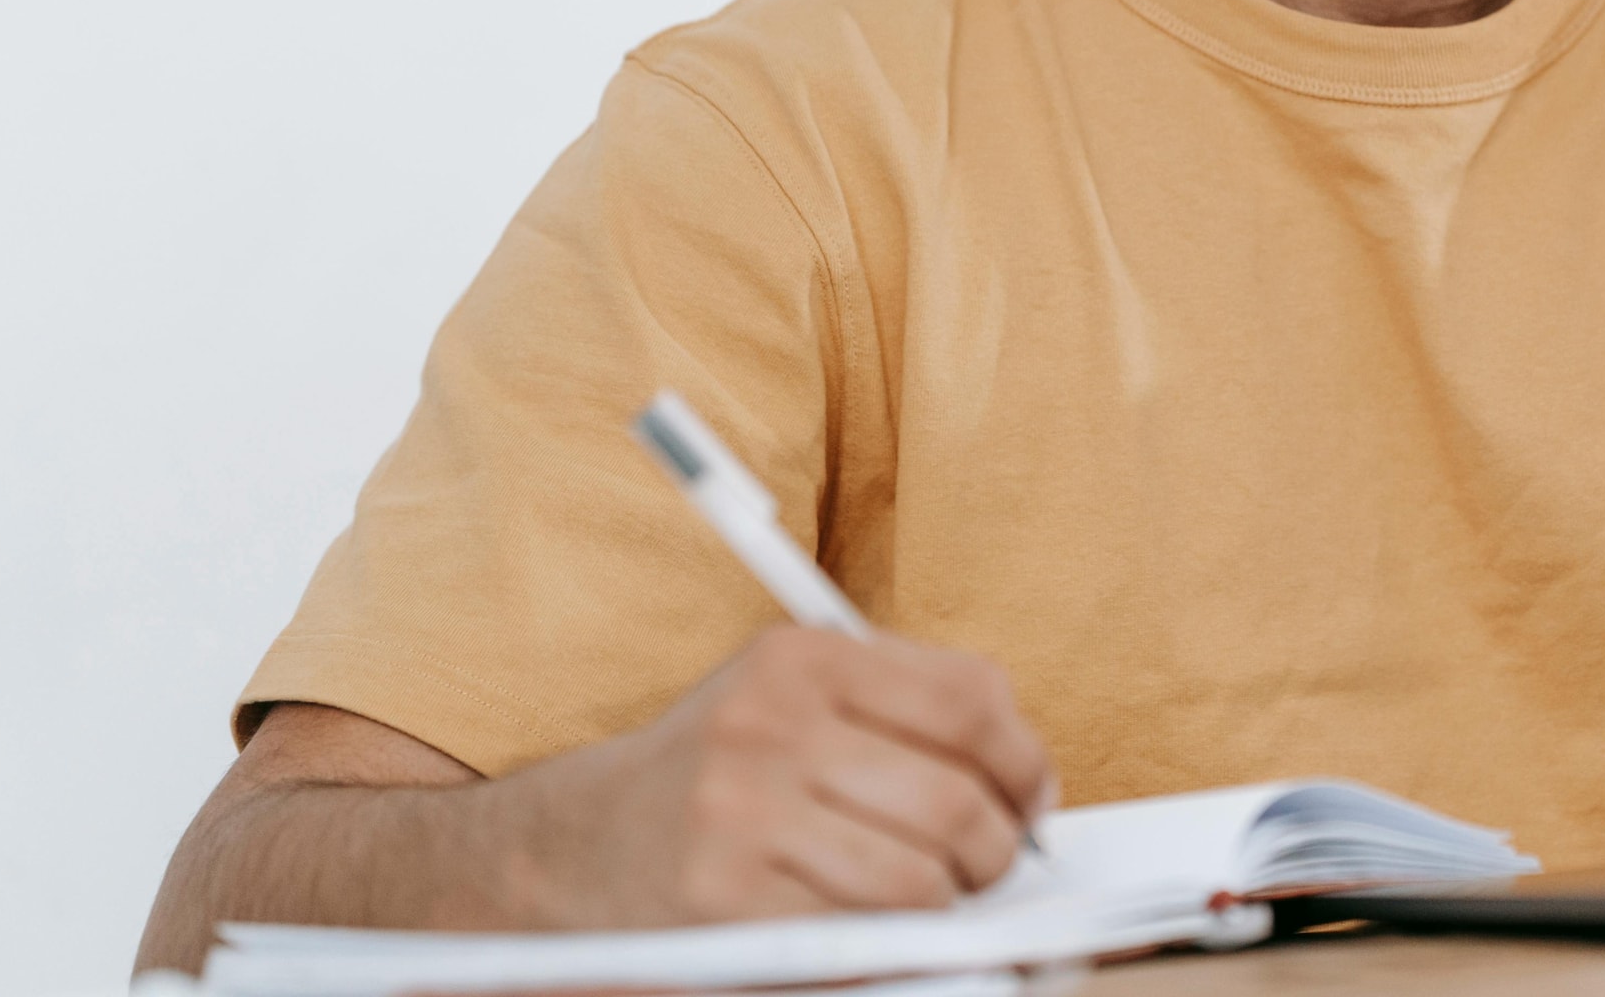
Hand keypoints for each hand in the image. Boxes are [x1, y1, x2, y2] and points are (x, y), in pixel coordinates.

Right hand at [529, 624, 1056, 923]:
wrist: (569, 847)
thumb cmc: (714, 773)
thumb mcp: (795, 699)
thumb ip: (905, 708)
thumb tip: (1030, 780)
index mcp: (802, 657)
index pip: (970, 701)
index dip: (1026, 762)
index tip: (1034, 800)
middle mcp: (770, 723)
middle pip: (956, 799)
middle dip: (997, 850)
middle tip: (992, 867)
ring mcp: (743, 812)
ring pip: (919, 879)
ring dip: (946, 905)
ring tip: (931, 900)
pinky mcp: (724, 900)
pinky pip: (857, 938)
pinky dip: (888, 947)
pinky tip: (873, 931)